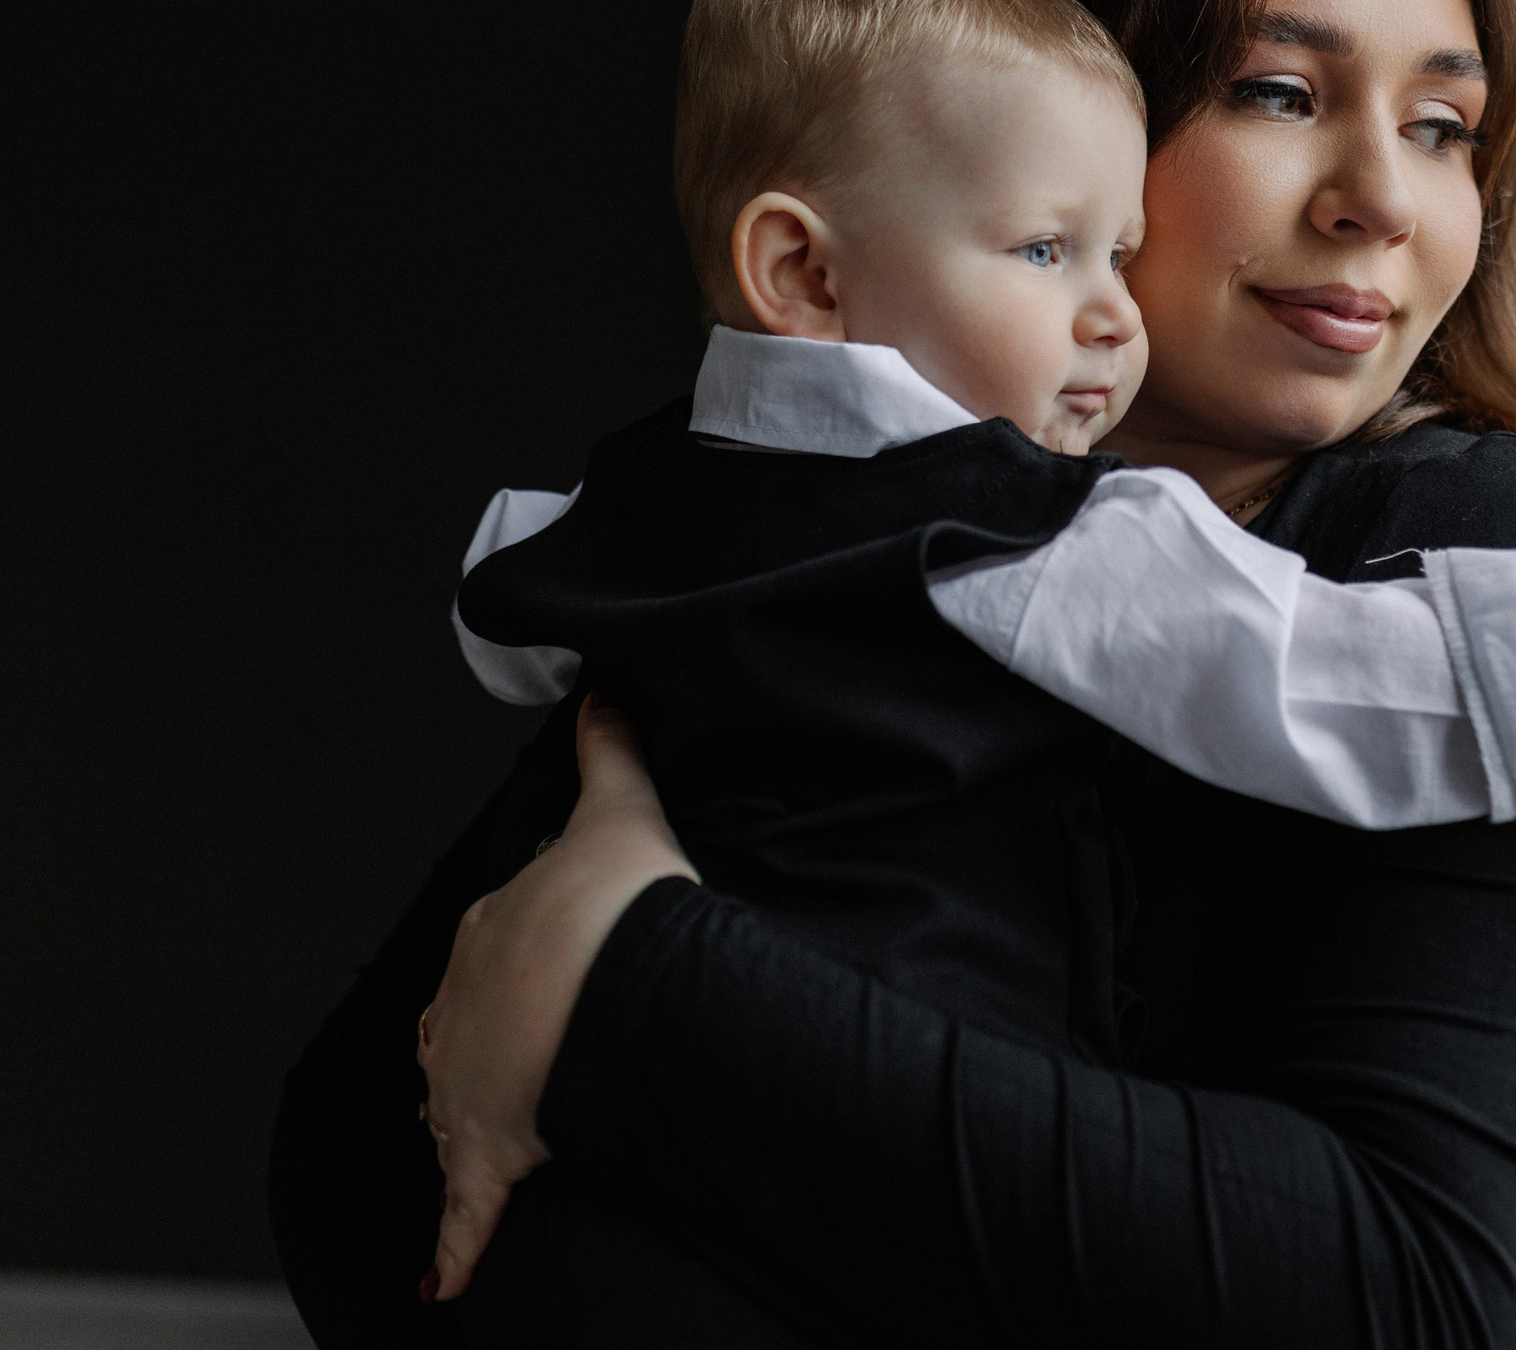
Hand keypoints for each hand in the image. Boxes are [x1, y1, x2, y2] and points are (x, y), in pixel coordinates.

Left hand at [417, 696, 696, 1301]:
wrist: (605, 987)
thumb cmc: (616, 912)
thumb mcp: (621, 809)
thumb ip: (610, 751)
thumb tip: (603, 692)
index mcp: (492, 936)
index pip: (496, 943)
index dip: (527, 951)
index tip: (556, 960)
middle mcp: (463, 1012)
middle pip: (469, 1026)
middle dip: (495, 1037)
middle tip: (541, 1048)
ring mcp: (467, 1087)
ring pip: (459, 1108)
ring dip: (473, 1125)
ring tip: (508, 1133)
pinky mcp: (486, 1156)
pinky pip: (464, 1212)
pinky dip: (453, 1244)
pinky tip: (444, 1275)